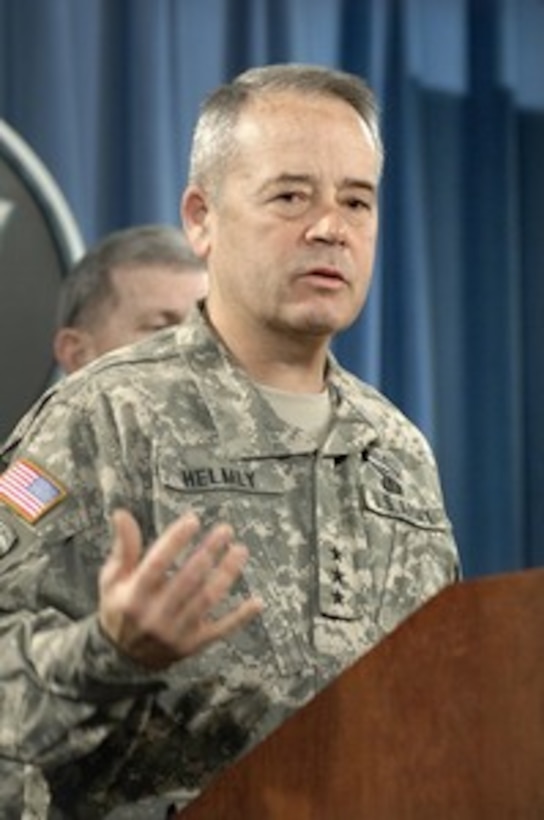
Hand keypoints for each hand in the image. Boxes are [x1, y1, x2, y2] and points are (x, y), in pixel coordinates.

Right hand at [98, 509, 262, 669]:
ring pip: (207, 599)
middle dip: (208, 552)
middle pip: (188, 579)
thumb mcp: (112, 579)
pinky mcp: (193, 645)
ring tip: (240, 551)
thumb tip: (121, 513)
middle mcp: (155, 615)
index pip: (157, 564)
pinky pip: (221, 629)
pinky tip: (257, 602)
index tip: (193, 520)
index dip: (176, 540)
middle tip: (225, 530)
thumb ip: (123, 547)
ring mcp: (176, 632)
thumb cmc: (120, 608)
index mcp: (134, 596)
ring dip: (226, 574)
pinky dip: (240, 617)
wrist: (123, 659)